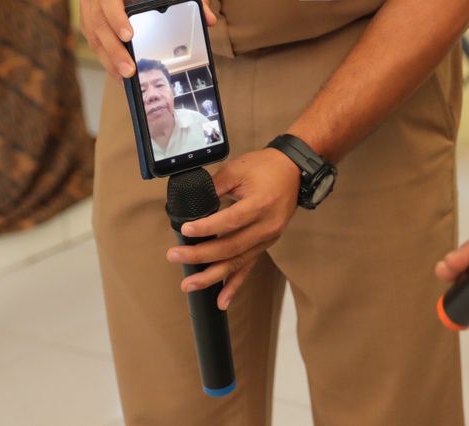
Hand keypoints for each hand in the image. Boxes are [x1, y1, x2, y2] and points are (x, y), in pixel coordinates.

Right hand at [79, 0, 214, 78]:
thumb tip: (211, 19)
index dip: (116, 17)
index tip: (129, 36)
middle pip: (99, 24)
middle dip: (114, 49)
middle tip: (129, 70)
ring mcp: (87, 10)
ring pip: (94, 37)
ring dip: (109, 59)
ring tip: (125, 78)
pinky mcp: (87, 23)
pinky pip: (94, 44)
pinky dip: (106, 60)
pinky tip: (118, 76)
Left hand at [171, 148, 301, 308]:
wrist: (294, 170)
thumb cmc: (266, 167)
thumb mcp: (237, 169)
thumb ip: (215, 186)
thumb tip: (190, 204)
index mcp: (260, 204)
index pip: (231, 221)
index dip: (207, 228)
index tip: (185, 230)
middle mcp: (266, 226)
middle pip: (231, 247)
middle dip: (201, 255)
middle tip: (175, 256)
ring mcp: (267, 238)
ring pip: (237, 262)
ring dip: (212, 276)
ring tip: (189, 284)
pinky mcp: (265, 244)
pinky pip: (249, 267)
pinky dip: (235, 285)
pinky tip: (222, 301)